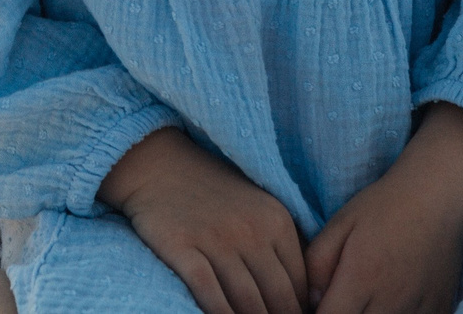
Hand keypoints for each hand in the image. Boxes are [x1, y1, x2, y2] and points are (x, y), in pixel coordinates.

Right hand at [100, 129, 306, 313]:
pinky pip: (209, 293)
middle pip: (278, 297)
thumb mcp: (258, 207)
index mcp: (276, 220)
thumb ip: (279, 245)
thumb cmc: (212, 191)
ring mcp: (216, 238)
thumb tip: (303, 295)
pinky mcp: (182, 246)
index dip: (299, 310)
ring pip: (246, 301)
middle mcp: (251, 230)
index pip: (300, 283)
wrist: (158, 164)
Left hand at [305, 104, 462, 313]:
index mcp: (361, 280)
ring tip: (364, 297)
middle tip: (340, 297)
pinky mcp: (440, 311)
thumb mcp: (339, 225)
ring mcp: (420, 311)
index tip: (317, 303)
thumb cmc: (383, 207)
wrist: (438, 198)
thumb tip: (310, 301)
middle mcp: (391, 303)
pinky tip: (390, 300)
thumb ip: (317, 265)